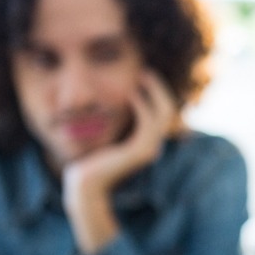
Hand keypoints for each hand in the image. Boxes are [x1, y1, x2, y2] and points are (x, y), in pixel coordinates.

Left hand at [62, 70, 180, 254]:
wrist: (85, 183)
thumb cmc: (92, 161)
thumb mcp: (107, 138)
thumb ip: (115, 125)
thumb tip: (118, 106)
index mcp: (148, 143)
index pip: (164, 113)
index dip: (157, 93)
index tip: (144, 76)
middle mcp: (154, 146)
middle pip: (168, 110)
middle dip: (159, 88)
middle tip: (145, 71)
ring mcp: (150, 149)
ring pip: (163, 114)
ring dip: (153, 92)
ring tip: (140, 77)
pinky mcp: (141, 151)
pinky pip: (149, 122)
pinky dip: (143, 105)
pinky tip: (132, 94)